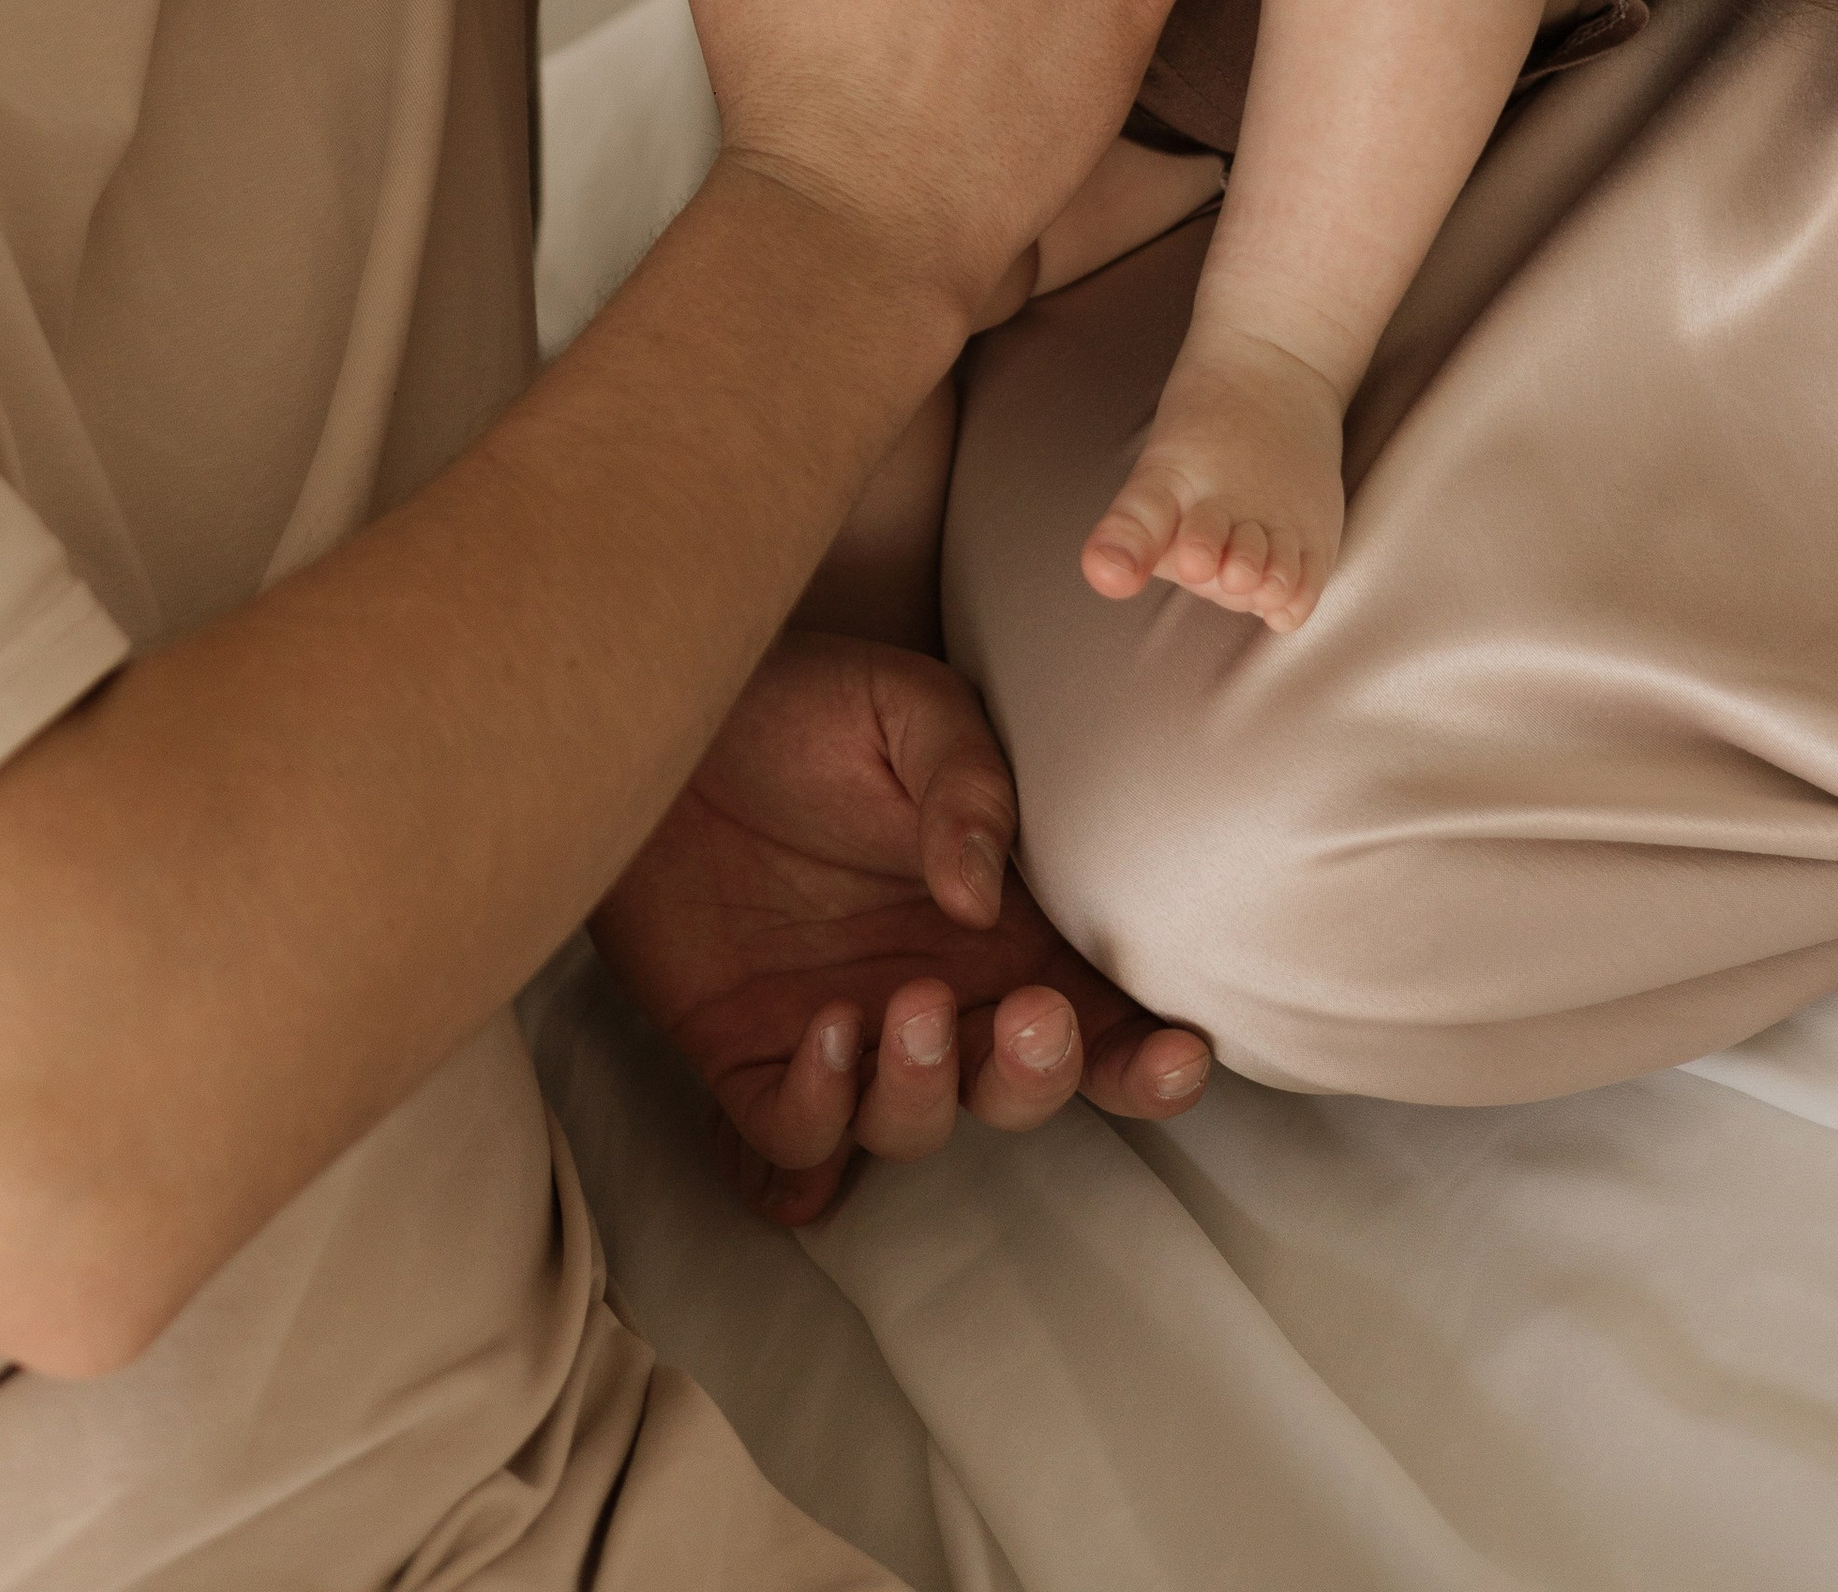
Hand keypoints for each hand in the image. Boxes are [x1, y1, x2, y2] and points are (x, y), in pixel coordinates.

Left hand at [593, 630, 1211, 1226]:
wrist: (662, 714)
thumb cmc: (800, 702)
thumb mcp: (904, 706)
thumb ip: (966, 784)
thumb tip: (985, 899)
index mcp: (1004, 920)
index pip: (1103, 1015)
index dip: (1152, 1058)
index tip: (1176, 1051)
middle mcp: (939, 988)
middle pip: (1020, 1087)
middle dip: (1039, 1076)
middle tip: (1026, 1017)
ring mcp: (848, 1029)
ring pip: (917, 1125)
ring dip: (927, 1090)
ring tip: (903, 1004)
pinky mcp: (753, 1054)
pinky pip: (801, 1135)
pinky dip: (823, 1111)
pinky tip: (826, 1030)